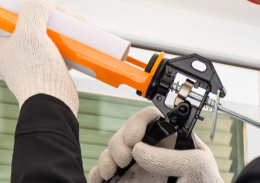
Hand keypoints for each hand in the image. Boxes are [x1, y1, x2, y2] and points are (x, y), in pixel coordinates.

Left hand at [0, 0, 87, 115]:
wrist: (53, 106)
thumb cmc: (35, 71)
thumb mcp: (30, 34)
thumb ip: (34, 9)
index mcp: (2, 44)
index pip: (9, 16)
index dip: (25, 6)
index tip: (40, 4)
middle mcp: (16, 51)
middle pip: (35, 21)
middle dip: (54, 15)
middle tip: (64, 16)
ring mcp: (35, 59)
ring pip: (51, 31)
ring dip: (66, 25)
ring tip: (78, 24)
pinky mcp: (52, 66)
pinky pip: (62, 45)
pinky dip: (72, 38)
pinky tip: (82, 35)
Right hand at [88, 107, 223, 182]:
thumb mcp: (197, 168)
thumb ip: (172, 156)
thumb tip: (139, 150)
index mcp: (171, 140)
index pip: (151, 118)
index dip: (138, 122)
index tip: (134, 138)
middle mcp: (152, 151)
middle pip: (126, 133)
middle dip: (119, 142)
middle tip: (124, 158)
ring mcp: (137, 167)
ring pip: (112, 151)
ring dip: (106, 157)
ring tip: (111, 171)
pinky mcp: (125, 181)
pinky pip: (104, 172)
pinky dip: (97, 173)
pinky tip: (101, 178)